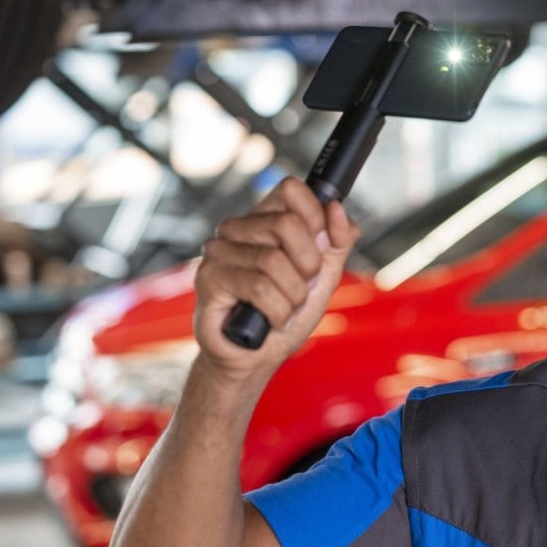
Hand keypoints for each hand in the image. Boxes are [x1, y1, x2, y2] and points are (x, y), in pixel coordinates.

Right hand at [192, 177, 359, 380]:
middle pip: (287, 224)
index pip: (291, 189)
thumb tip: (337, 208)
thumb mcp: (324, 274)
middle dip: (308, 266)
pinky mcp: (208, 278)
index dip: (315, 217)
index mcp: (265, 218)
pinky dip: (277, 311)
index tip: (321, 248)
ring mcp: (219, 250)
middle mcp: (237, 227)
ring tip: (284, 309)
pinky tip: (271, 320)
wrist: (256, 357)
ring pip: (274, 260)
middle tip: (301, 288)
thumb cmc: (286, 312)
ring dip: (293, 296)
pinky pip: (258, 287)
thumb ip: (338, 240)